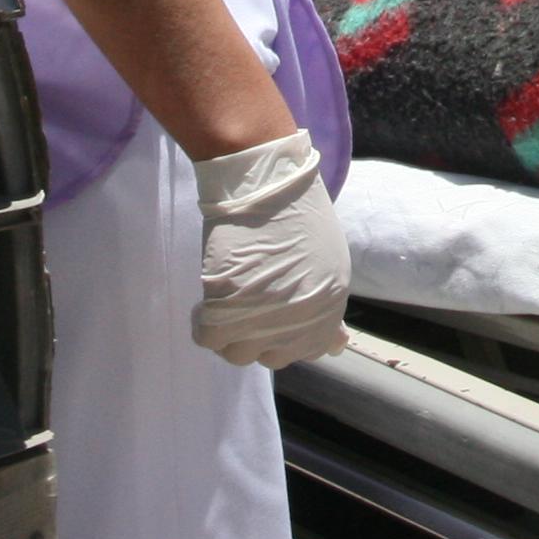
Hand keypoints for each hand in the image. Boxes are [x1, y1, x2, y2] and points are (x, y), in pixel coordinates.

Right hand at [192, 130, 348, 368]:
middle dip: (259, 336)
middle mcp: (300, 320)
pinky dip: (202, 324)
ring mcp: (263, 318)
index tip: (272, 317)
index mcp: (329, 306)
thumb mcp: (328, 261)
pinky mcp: (226, 308)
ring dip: (229, 334)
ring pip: (239, 354)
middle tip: (247, 306)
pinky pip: (209, 338)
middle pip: (274, 356)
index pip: (311, 349)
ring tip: (224, 304)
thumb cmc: (296, 209)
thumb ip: (327, 304)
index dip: (288, 336)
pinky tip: (204, 304)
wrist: (264, 182)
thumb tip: (336, 345)